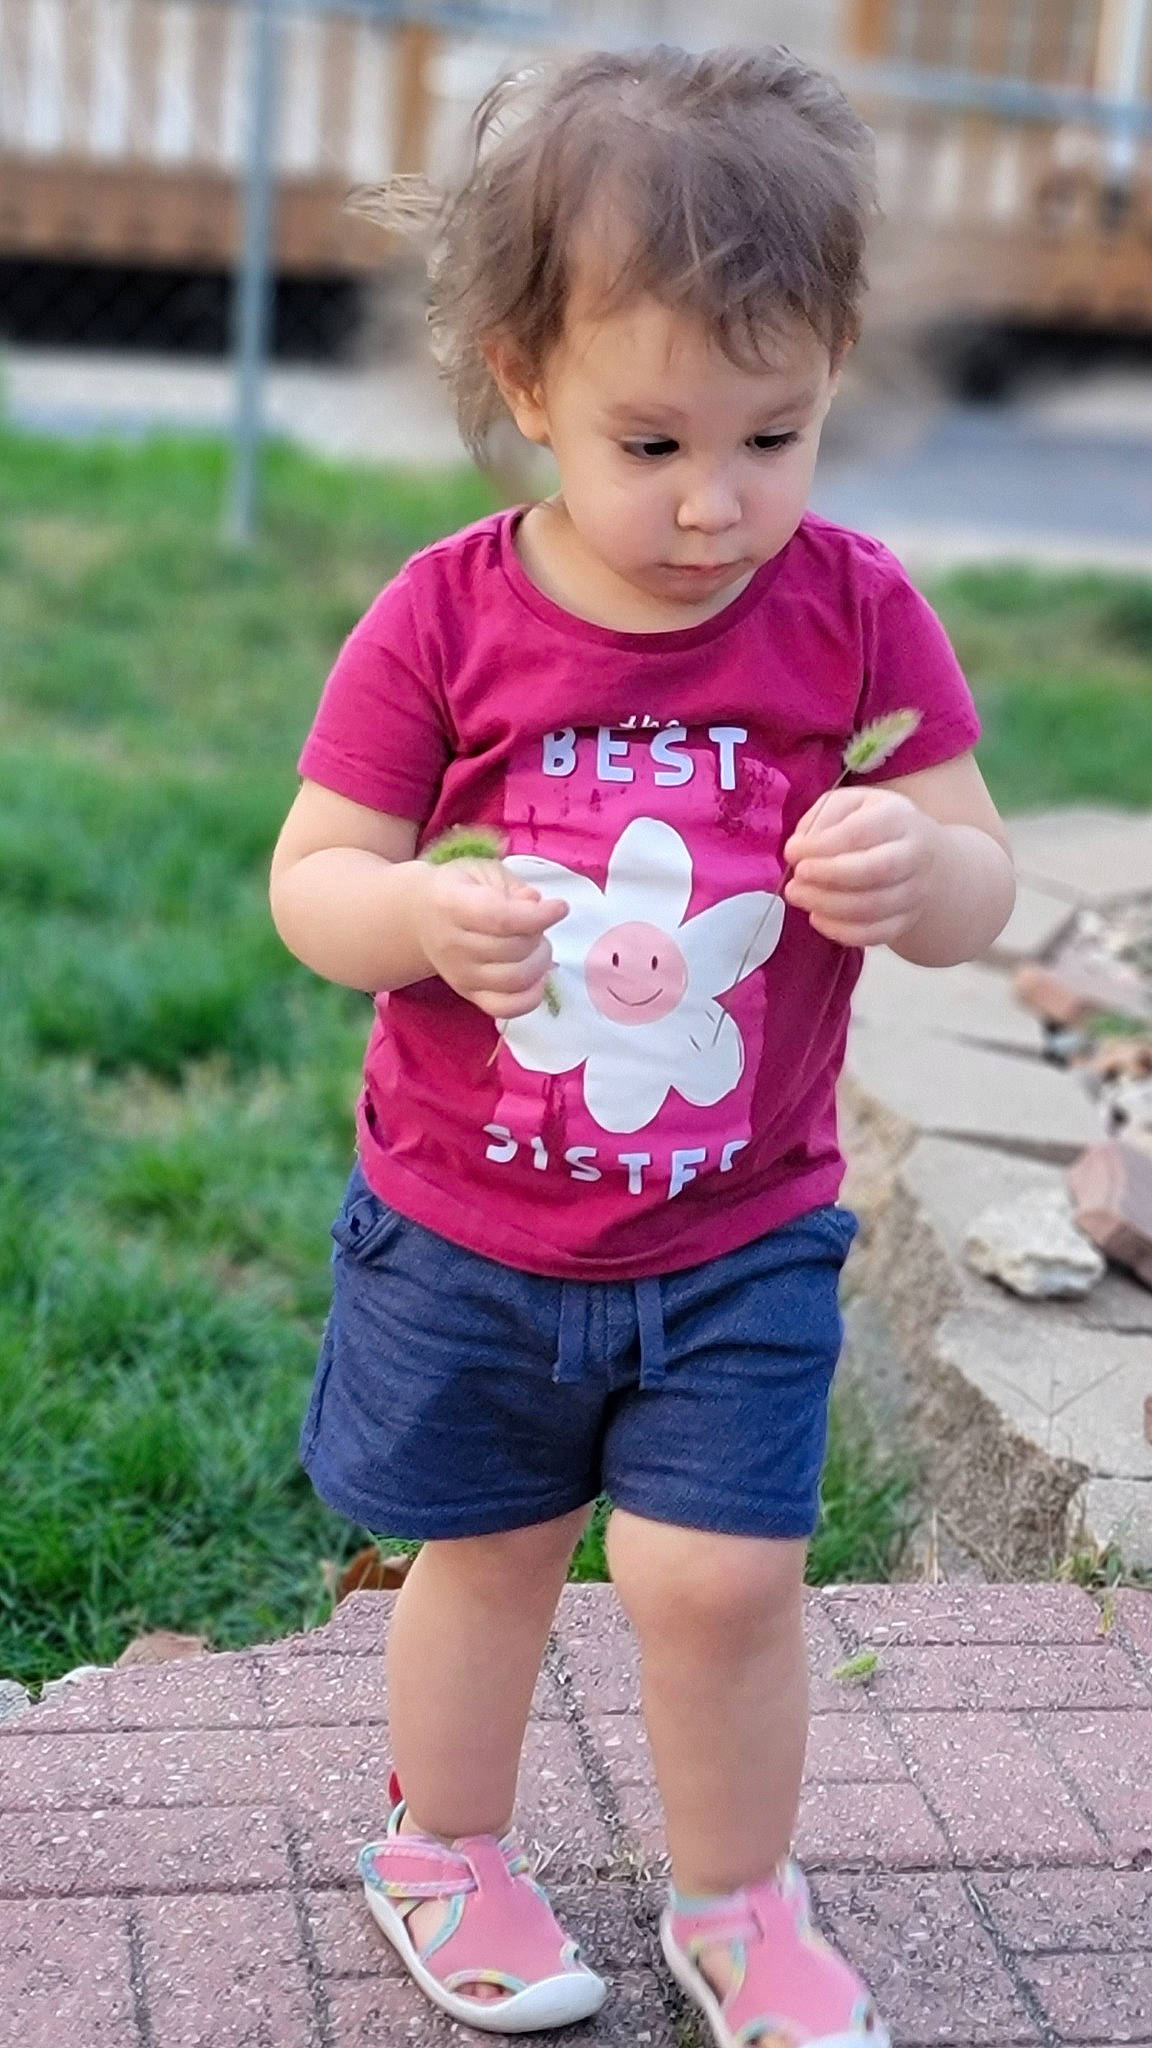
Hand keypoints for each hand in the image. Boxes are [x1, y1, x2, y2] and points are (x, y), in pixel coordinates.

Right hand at [418, 858, 566, 1017]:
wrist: (422, 917)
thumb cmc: (460, 888)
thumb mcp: (483, 872)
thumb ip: (512, 886)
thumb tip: (535, 903)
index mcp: (451, 905)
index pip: (501, 918)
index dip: (538, 916)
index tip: (561, 907)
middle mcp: (452, 945)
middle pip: (512, 949)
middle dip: (538, 935)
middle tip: (537, 923)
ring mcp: (459, 975)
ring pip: (514, 979)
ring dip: (539, 962)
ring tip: (537, 946)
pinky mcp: (468, 995)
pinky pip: (506, 1009)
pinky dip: (531, 997)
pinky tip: (537, 977)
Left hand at [782, 786, 939, 947]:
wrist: (914, 852)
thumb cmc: (871, 824)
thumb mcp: (847, 805)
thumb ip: (820, 819)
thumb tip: (797, 849)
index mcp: (897, 817)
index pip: (859, 832)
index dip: (821, 846)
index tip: (792, 852)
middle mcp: (914, 854)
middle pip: (873, 870)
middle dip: (827, 878)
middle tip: (794, 882)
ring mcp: (915, 890)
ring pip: (872, 906)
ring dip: (827, 906)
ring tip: (798, 897)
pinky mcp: (908, 919)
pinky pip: (876, 933)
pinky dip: (842, 931)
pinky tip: (817, 918)